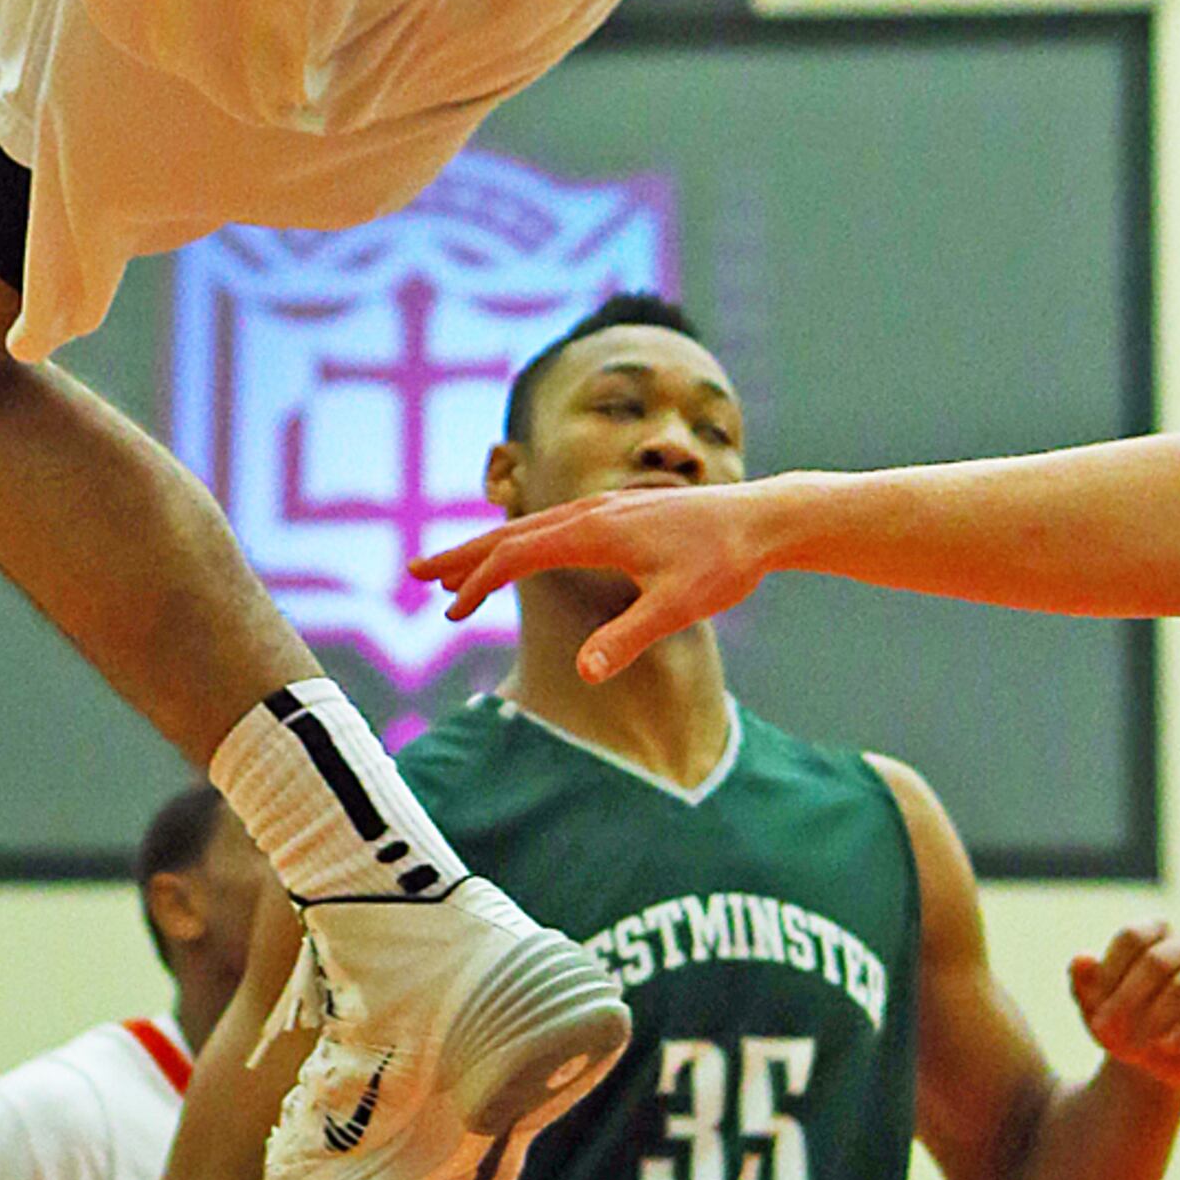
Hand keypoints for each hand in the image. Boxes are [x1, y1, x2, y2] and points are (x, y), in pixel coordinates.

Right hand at [413, 478, 786, 680]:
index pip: (520, 553)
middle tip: (414, 575)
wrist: (765, 519)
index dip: (481, 581)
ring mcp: (607, 508)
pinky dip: (521, 540)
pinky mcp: (621, 513)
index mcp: (598, 530)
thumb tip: (583, 671)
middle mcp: (594, 512)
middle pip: (512, 531)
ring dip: (487, 547)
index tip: (452, 611)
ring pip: (531, 525)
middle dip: (462, 555)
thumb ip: (628, 638)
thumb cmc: (725, 562)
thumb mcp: (679, 606)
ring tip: (452, 571)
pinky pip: (554, 524)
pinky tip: (518, 553)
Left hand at [1070, 923, 1179, 1091]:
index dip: (1110, 973)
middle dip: (1126, 1000)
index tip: (1094, 1008)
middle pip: (1156, 961)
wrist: (1149, 1058)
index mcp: (1154, 931)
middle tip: (1105, 1030)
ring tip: (1132, 1047)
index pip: (1132, 937)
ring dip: (1153, 1019)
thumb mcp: (1094, 1004)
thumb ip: (1083, 981)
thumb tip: (1081, 959)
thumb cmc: (1119, 1020)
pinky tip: (1165, 1047)